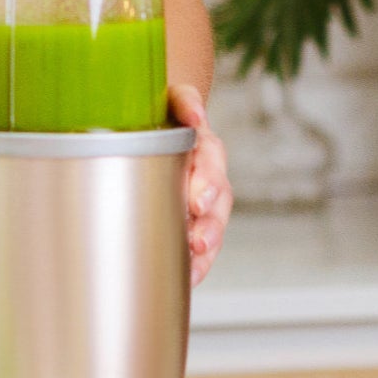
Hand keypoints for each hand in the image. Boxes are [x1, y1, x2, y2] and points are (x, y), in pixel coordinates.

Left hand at [171, 84, 230, 284]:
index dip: (208, 184)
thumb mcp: (173, 98)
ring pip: (213, 227)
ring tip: (195, 265)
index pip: (212, 163)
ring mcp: (203, 202)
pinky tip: (187, 279)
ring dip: (206, 248)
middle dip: (210, 225)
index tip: (198, 202)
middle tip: (199, 242)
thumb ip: (186, 102)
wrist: (159, 123)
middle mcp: (209, 176)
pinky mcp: (191, 220)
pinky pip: (201, 246)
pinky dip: (196, 264)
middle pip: (218, 202)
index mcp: (205, 146)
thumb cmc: (165, 112)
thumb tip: (197, 115)